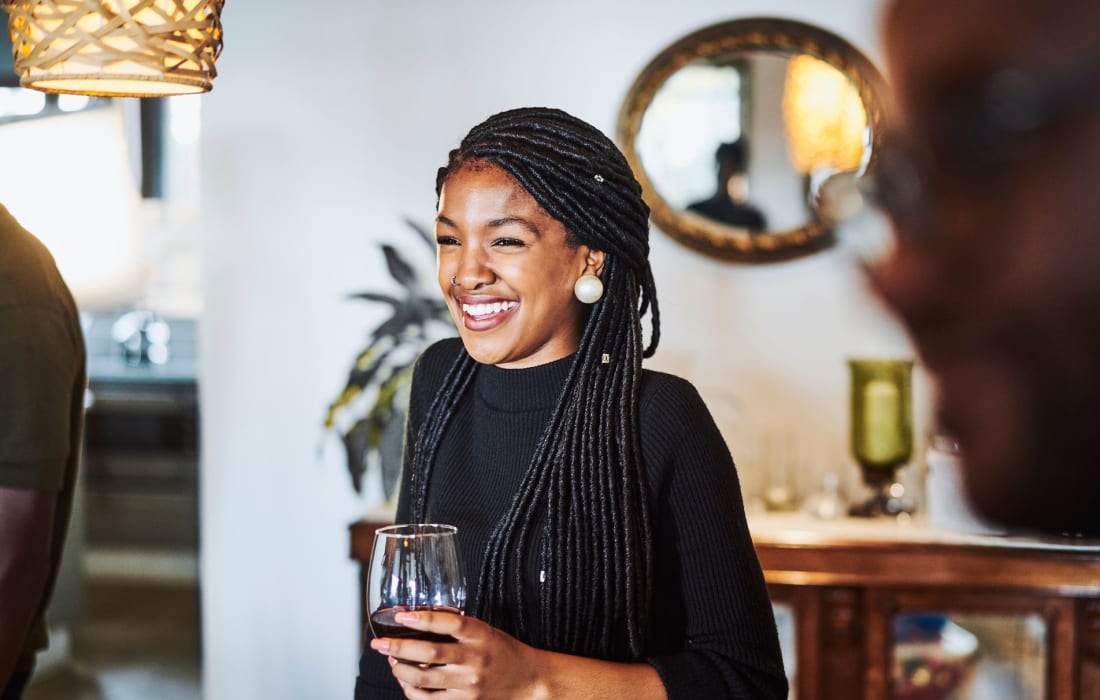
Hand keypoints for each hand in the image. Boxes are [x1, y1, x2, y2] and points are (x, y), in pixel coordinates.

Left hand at [369, 609, 545, 698]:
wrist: (527, 681)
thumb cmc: (501, 650)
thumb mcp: (483, 631)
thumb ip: (454, 625)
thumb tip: (413, 616)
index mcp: (480, 635)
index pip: (449, 623)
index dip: (423, 619)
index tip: (401, 616)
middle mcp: (474, 659)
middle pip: (429, 653)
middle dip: (398, 647)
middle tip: (379, 643)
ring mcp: (469, 684)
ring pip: (423, 679)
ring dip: (399, 669)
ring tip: (391, 660)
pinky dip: (410, 690)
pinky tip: (404, 679)